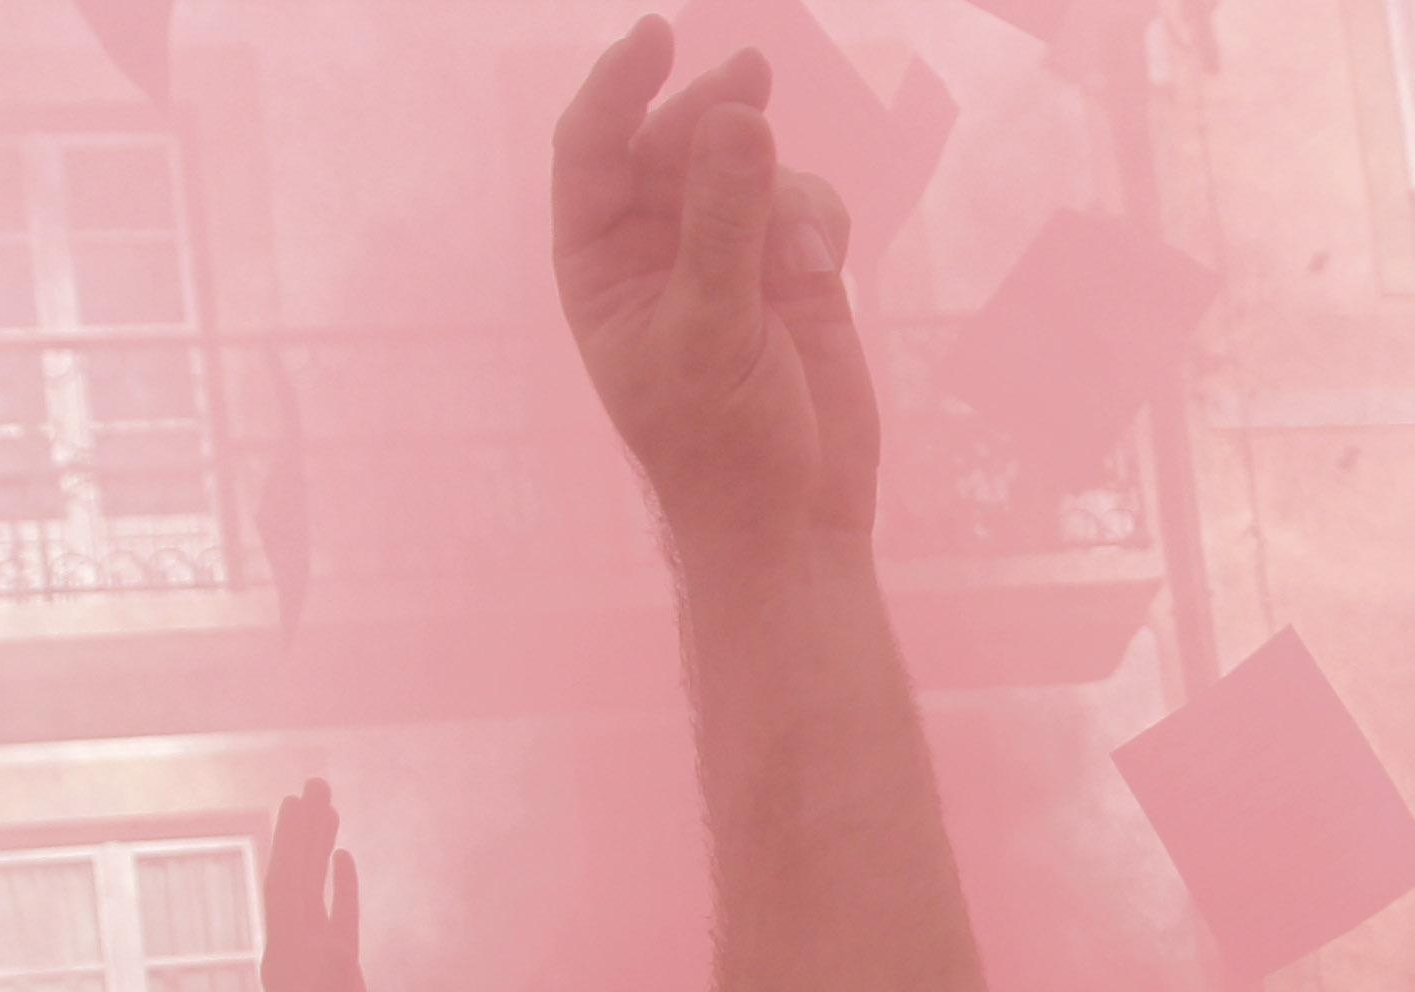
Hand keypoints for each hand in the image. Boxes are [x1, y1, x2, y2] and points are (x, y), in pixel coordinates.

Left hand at [256, 781, 378, 991]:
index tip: (300, 800)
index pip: (286, 887)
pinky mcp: (339, 974)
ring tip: (326, 804)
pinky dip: (340, 884)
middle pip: (294, 877)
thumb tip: (336, 943)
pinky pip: (338, 915)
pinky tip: (344, 859)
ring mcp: (315, 960)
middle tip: (314, 780)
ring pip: (312, 889)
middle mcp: (294, 950)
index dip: (292, 844)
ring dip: (317, 847)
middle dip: (303, 829)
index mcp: (286, 957)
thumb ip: (328, 989)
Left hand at [552, 18, 879, 554]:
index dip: (618, 86)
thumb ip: (724, 220)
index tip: (657, 38)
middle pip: (673, 137)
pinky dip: (819, 220)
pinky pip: (804, 198)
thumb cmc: (722, 446)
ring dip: (778, 189)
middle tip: (752, 80)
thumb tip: (738, 117)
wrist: (795, 520)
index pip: (591, 148)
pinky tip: (824, 271)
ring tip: (798, 259)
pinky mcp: (790, 266)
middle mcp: (654, 246)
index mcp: (598, 263)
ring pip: (750, 162)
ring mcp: (726, 251)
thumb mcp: (712, 329)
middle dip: (711, 115)